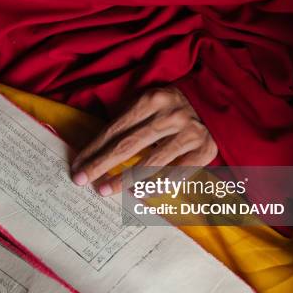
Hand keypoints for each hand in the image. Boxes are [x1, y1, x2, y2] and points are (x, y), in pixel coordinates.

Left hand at [71, 87, 216, 195]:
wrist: (214, 103)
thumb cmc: (171, 107)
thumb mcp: (148, 103)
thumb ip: (127, 121)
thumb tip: (95, 150)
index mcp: (153, 99)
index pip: (116, 128)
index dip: (94, 148)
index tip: (78, 165)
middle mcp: (172, 114)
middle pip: (129, 145)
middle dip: (102, 164)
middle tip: (82, 180)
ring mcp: (190, 132)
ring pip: (152, 162)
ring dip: (125, 179)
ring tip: (106, 190)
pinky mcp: (205, 150)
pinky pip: (177, 174)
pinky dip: (157, 185)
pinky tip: (138, 193)